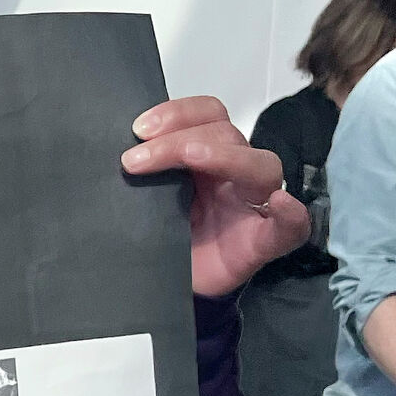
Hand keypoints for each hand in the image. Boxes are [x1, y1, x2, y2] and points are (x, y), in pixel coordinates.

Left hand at [123, 97, 310, 296]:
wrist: (165, 282)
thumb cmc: (158, 234)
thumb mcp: (142, 198)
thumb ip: (138, 174)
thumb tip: (103, 152)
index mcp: (205, 156)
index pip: (207, 115)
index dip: (178, 113)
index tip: (137, 129)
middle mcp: (233, 173)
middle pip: (226, 135)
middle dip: (178, 139)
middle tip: (133, 160)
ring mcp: (254, 206)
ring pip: (261, 166)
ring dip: (224, 157)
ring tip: (191, 157)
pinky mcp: (266, 242)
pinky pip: (291, 226)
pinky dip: (289, 214)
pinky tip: (278, 205)